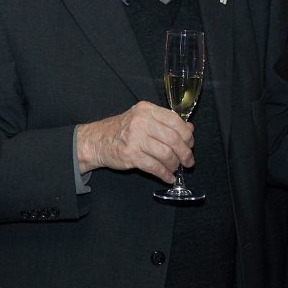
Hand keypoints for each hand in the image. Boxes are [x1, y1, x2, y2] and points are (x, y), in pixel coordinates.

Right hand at [76, 101, 193, 183]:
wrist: (98, 140)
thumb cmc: (123, 129)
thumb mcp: (143, 119)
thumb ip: (166, 122)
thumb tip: (189, 129)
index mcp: (147, 110)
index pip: (175, 121)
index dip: (187, 135)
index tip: (190, 144)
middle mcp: (141, 122)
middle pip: (173, 139)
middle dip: (185, 153)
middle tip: (189, 161)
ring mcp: (135, 139)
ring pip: (166, 154)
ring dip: (174, 165)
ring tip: (175, 168)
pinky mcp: (130, 155)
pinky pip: (154, 167)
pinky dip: (164, 174)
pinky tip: (168, 177)